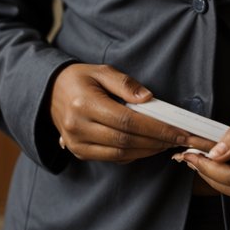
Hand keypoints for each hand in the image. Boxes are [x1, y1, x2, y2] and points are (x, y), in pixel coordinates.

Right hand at [51, 64, 214, 162]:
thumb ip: (126, 84)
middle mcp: (79, 127)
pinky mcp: (79, 152)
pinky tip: (149, 146)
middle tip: (182, 139)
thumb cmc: (78, 79)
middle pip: (127, 140)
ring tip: (169, 143)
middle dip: (158, 141)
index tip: (180, 131)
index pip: (128, 121)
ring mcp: (77, 143)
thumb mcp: (101, 71)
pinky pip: (112, 158)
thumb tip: (149, 98)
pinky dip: (134, 154)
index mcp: (84, 104)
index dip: (157, 129)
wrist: (47, 92)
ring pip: (121, 153)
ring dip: (149, 150)